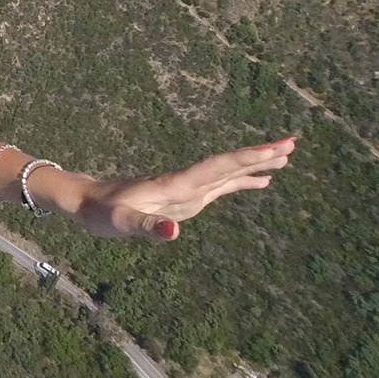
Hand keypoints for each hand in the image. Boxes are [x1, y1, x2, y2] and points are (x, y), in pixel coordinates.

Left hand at [73, 138, 294, 240]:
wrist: (86, 201)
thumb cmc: (101, 213)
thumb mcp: (121, 224)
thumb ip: (147, 227)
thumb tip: (175, 233)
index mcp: (176, 185)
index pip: (219, 168)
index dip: (249, 158)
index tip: (277, 147)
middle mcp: (185, 183)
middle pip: (228, 165)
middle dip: (259, 155)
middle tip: (292, 144)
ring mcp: (186, 189)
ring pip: (227, 172)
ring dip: (255, 165)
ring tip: (285, 158)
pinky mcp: (183, 197)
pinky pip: (219, 185)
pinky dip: (241, 181)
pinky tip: (258, 182)